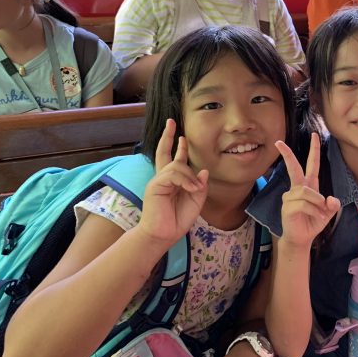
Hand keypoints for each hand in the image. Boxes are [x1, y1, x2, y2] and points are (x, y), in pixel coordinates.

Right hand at [138, 119, 207, 246]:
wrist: (163, 234)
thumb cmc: (178, 219)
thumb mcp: (196, 201)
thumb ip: (200, 185)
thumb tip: (203, 170)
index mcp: (173, 181)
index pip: (174, 159)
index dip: (178, 146)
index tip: (182, 136)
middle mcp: (163, 177)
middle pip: (164, 151)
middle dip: (168, 136)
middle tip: (171, 122)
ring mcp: (158, 180)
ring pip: (177, 165)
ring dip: (190, 176)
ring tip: (195, 189)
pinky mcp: (155, 185)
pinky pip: (173, 174)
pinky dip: (185, 180)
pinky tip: (190, 189)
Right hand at [275, 133, 340, 248]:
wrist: (302, 239)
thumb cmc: (313, 222)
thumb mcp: (328, 213)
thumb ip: (332, 205)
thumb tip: (330, 199)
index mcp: (309, 185)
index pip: (311, 164)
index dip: (314, 149)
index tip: (314, 135)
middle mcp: (298, 188)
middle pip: (294, 168)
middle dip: (287, 154)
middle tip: (279, 142)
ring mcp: (290, 197)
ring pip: (307, 192)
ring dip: (318, 203)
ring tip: (321, 213)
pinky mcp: (287, 206)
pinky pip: (304, 203)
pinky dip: (314, 210)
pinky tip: (316, 217)